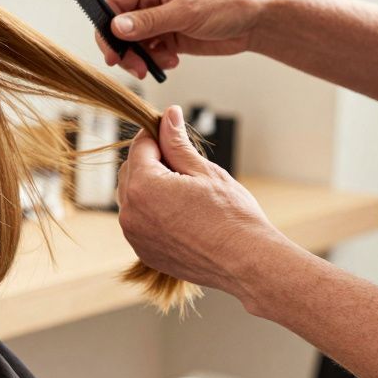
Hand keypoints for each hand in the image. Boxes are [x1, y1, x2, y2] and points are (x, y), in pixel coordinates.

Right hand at [97, 0, 270, 79]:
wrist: (258, 19)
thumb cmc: (230, 1)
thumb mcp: (187, 11)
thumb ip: (149, 21)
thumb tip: (117, 27)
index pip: (113, 3)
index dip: (108, 29)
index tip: (113, 53)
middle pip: (118, 27)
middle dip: (125, 49)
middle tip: (136, 67)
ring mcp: (158, 17)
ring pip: (131, 43)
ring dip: (140, 58)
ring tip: (157, 66)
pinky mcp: (167, 35)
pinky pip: (148, 52)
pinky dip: (155, 61)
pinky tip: (173, 61)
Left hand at [116, 105, 282, 297]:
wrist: (247, 261)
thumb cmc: (232, 216)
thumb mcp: (204, 171)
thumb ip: (177, 143)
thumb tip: (168, 115)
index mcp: (143, 186)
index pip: (140, 147)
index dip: (157, 135)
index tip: (171, 132)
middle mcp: (130, 212)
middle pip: (131, 171)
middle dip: (151, 161)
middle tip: (183, 163)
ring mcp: (134, 234)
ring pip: (132, 196)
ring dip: (149, 186)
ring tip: (185, 190)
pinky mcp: (143, 250)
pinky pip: (139, 221)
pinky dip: (152, 211)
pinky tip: (180, 212)